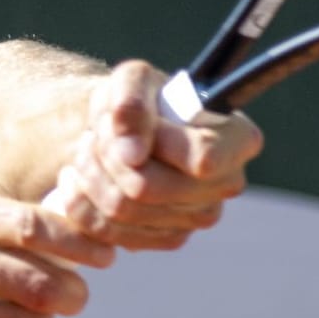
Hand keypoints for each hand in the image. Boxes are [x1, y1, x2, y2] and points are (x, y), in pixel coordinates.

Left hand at [42, 60, 261, 250]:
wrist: (126, 130)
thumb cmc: (139, 99)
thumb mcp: (132, 80)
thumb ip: (131, 103)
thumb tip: (132, 153)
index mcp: (238, 139)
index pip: (201, 159)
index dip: (155, 144)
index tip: (125, 124)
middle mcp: (228, 183)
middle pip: (148, 188)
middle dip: (105, 157)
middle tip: (90, 136)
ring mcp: (200, 217)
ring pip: (123, 211)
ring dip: (89, 177)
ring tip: (83, 152)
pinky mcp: (169, 237)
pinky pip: (110, 233)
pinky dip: (82, 204)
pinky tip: (80, 180)